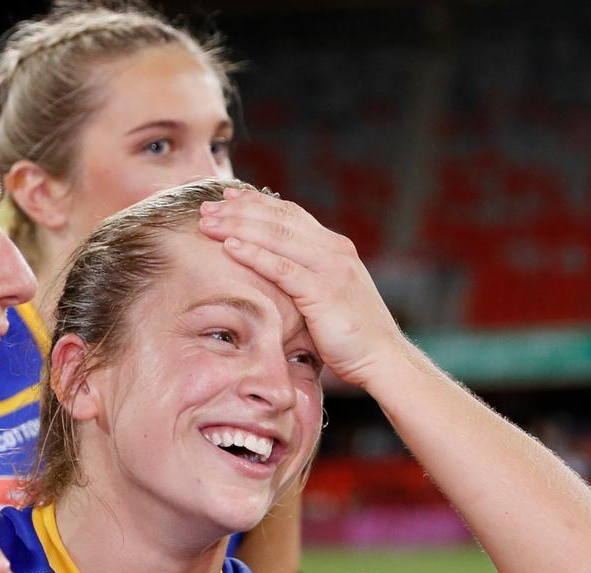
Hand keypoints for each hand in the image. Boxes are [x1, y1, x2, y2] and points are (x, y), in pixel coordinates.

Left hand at [198, 186, 409, 388]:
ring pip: (277, 237)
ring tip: (208, 222)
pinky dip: (254, 255)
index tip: (228, 196)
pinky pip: (282, 269)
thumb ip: (305, 276)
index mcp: (334, 247)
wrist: (382, 357)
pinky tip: (230, 247)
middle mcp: (333, 250)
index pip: (290, 215)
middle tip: (207, 205)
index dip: (256, 203)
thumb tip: (272, 270)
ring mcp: (330, 269)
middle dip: (239, 210)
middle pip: (279, 220)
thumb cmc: (350, 333)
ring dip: (238, 226)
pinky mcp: (323, 292)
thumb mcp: (327, 294)